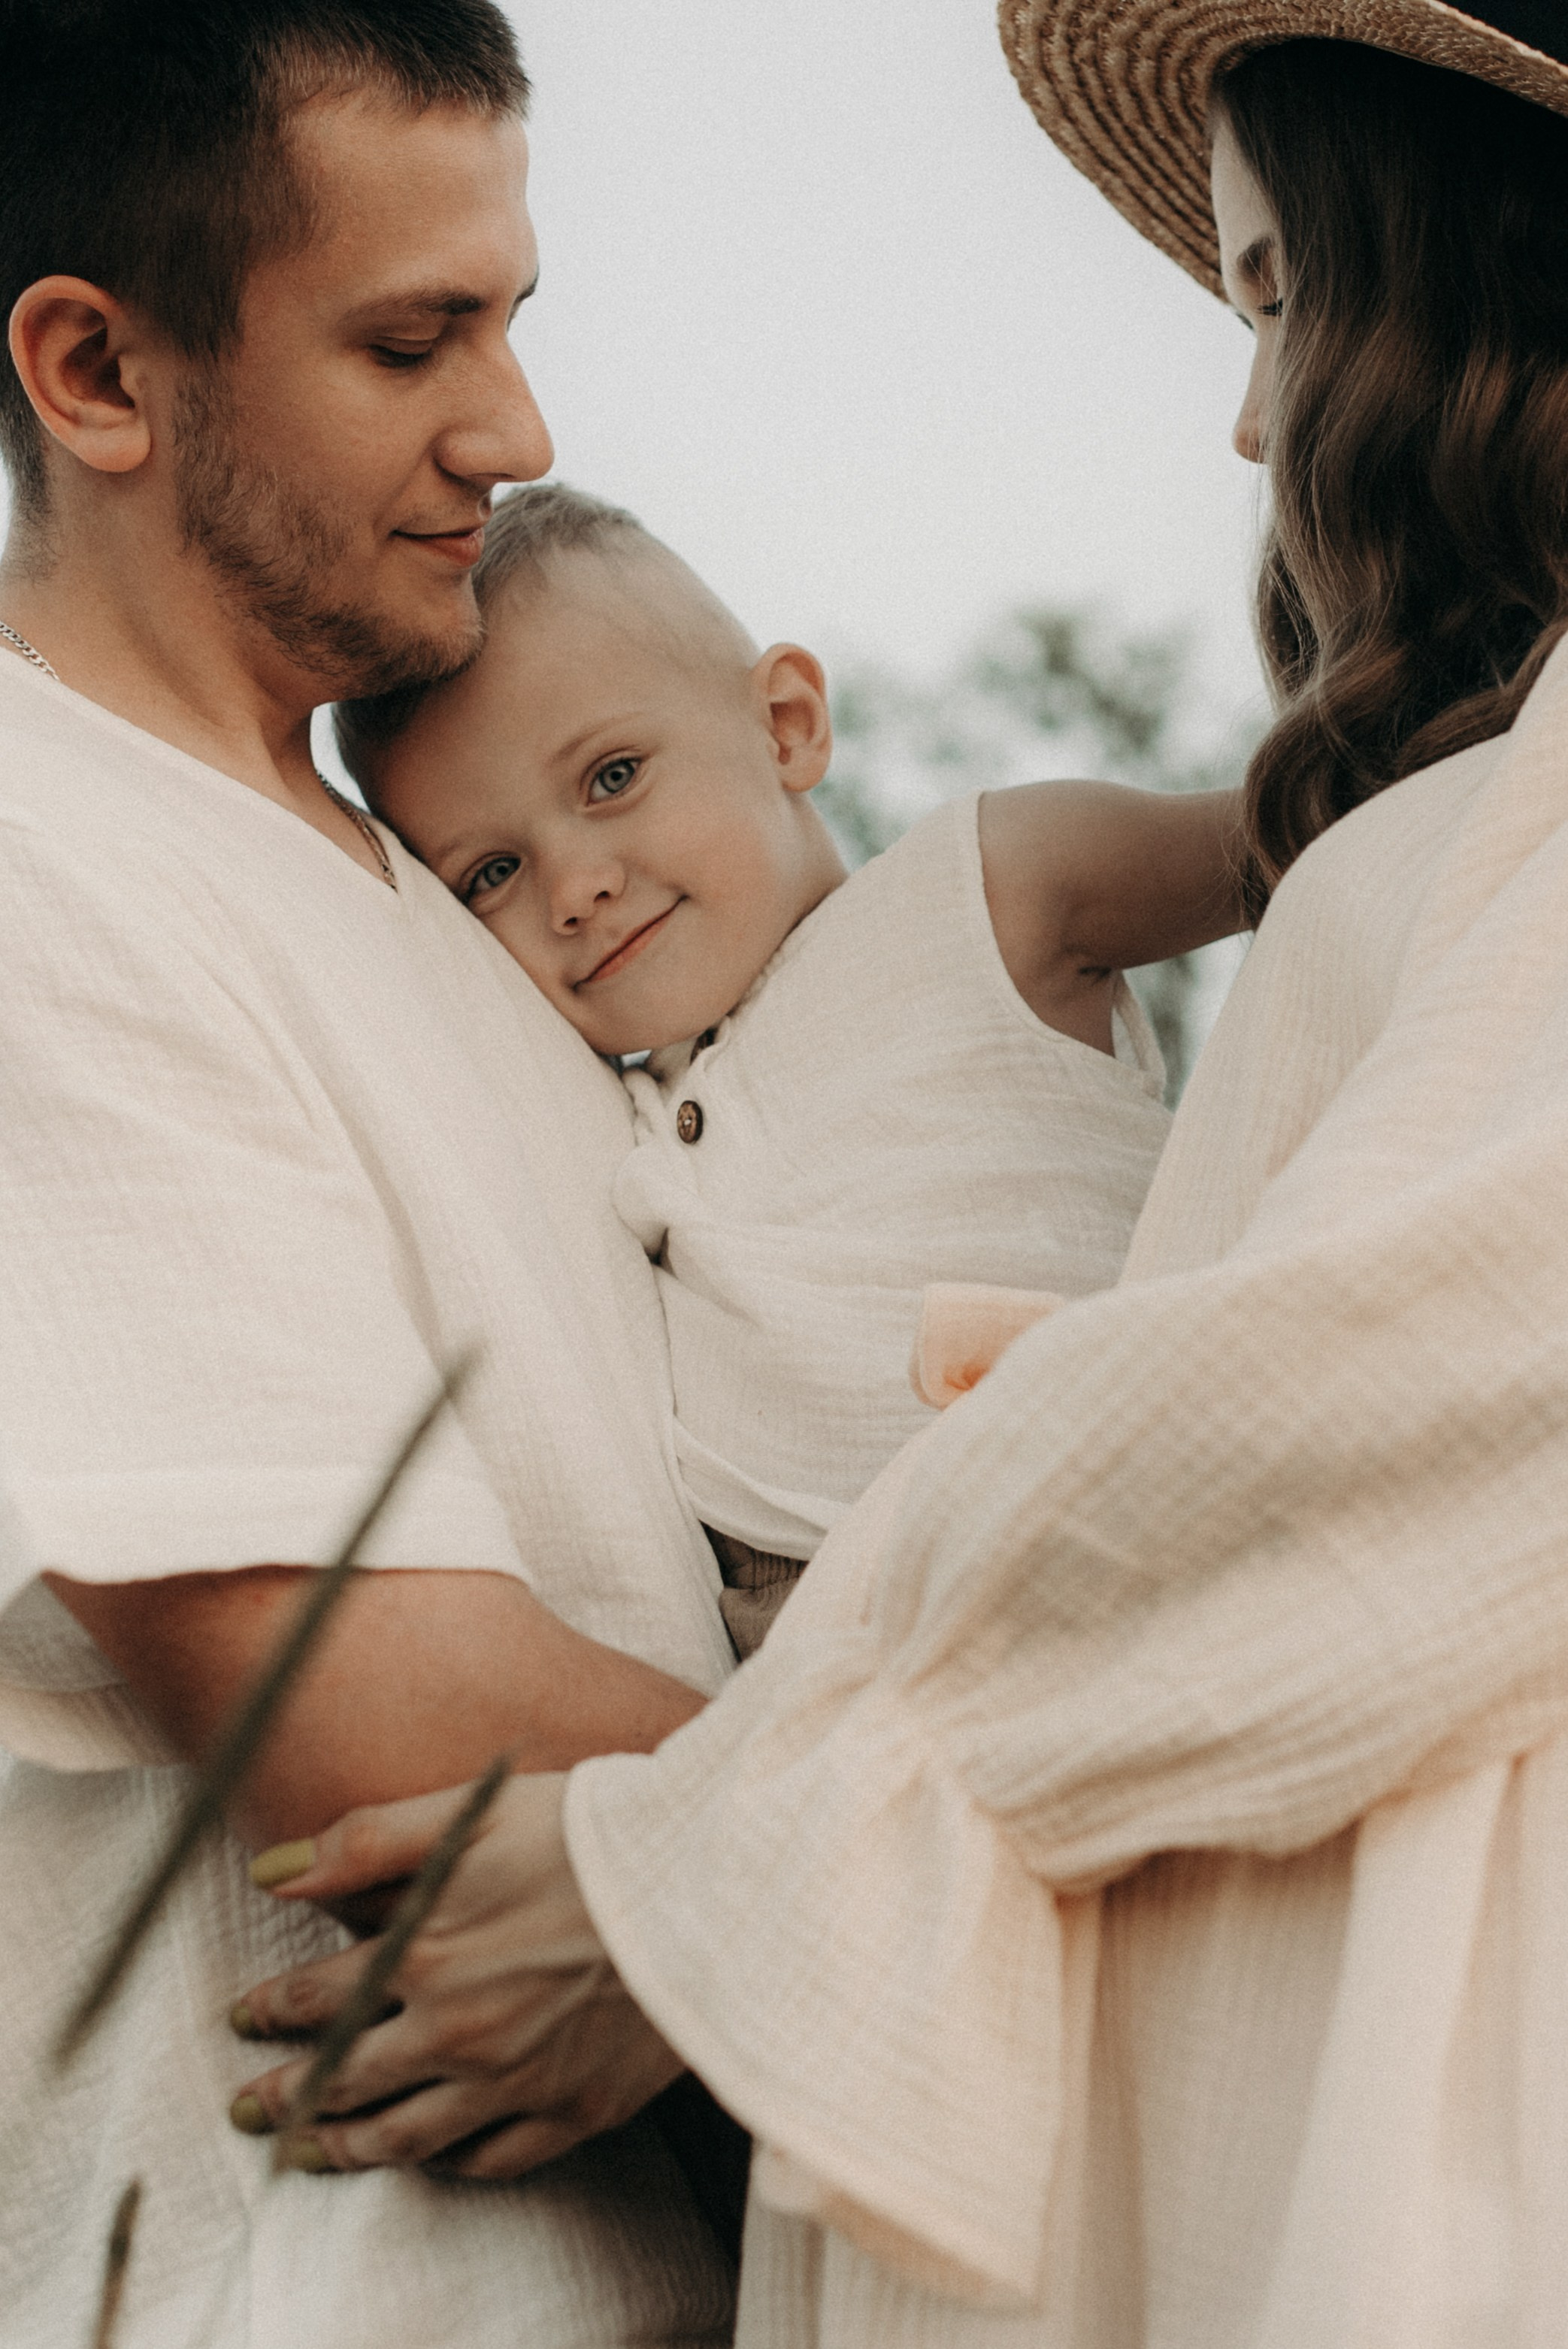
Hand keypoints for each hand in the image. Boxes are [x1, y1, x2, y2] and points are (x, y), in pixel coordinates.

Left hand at [229, 1773, 683, 2177]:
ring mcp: (517, 2081)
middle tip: (250, 2108)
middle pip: (345, 2082)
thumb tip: (272, 1871)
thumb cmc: (595, 1831)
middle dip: (285, 2096)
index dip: (270, 2009)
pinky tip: (435, 2158)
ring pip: (407, 2139)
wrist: (712, 1887)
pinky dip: (452, 2165)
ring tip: (312, 2154)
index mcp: (426, 1955)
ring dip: (347, 2149)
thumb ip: (370, 1839)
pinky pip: (494, 2160)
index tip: (242, 2016)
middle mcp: (458, 2032)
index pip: (318, 1997)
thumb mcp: (477, 1808)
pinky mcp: (576, 2109)